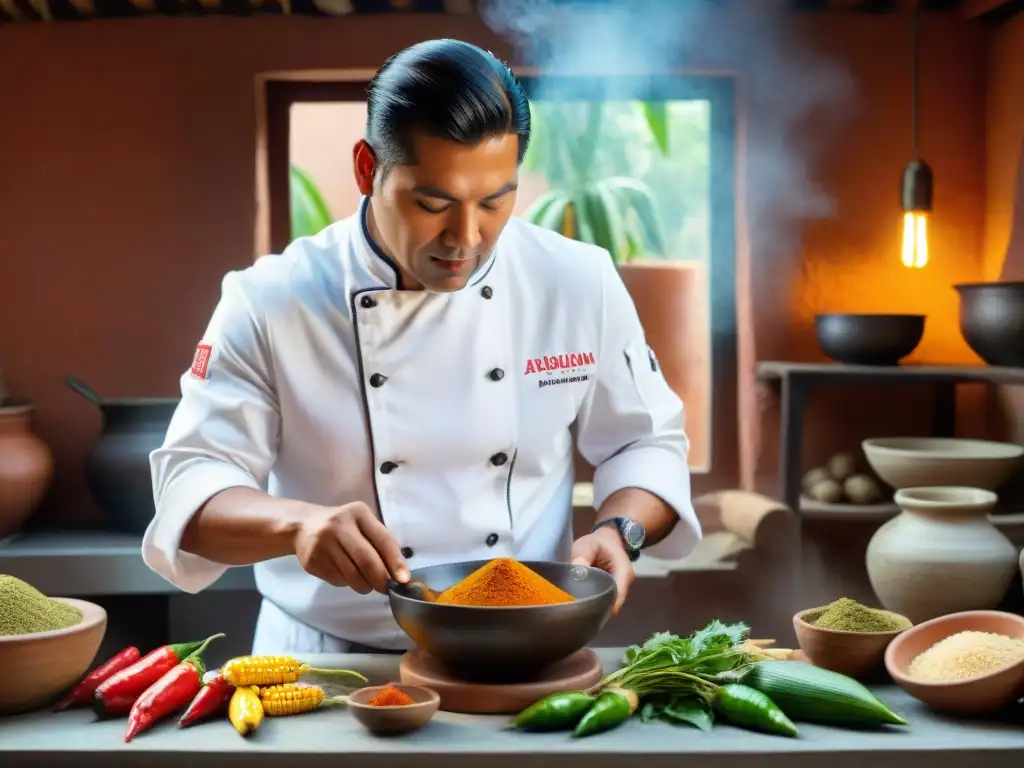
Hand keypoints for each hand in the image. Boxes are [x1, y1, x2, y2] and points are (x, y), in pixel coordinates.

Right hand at [293, 501, 409, 594]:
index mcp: (358, 513)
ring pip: (352, 575)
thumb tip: (399, 574)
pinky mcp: (312, 561)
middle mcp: (339, 526)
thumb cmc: (343, 527)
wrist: (303, 526)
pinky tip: (345, 573)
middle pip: (366, 560)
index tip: (404, 580)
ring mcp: (323, 543)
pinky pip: (338, 580)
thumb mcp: (362, 524)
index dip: (395, 562)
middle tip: (387, 589)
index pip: (383, 539)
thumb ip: (380, 544)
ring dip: (365, 585)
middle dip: (381, 579)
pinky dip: (347, 583)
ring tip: (367, 583)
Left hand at [571, 525, 634, 617]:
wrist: (609, 539)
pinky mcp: (613, 592)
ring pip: (609, 606)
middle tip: (575, 610)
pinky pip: (606, 602)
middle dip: (595, 610)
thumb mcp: (587, 545)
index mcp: (624, 573)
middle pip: (612, 606)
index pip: (616, 599)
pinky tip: (581, 603)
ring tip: (576, 608)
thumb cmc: (599, 542)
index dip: (601, 607)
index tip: (582, 610)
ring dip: (595, 608)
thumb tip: (576, 572)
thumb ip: (581, 556)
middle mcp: (625, 585)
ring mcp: (621, 590)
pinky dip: (595, 604)